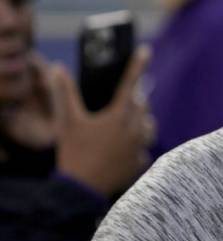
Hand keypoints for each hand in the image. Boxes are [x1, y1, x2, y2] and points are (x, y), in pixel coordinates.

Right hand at [50, 47, 154, 196]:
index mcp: (118, 115)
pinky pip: (144, 149)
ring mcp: (140, 146)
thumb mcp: (67, 121)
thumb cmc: (74, 152)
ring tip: (126, 126)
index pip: (131, 83)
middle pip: (142, 106)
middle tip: (122, 104)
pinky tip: (123, 151)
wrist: (80, 190)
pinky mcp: (141, 163)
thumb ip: (64, 93)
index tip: (146, 50)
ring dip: (141, 122)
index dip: (138, 65)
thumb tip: (57, 68)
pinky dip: (137, 147)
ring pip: (149, 126)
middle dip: (134, 101)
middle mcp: (135, 128)